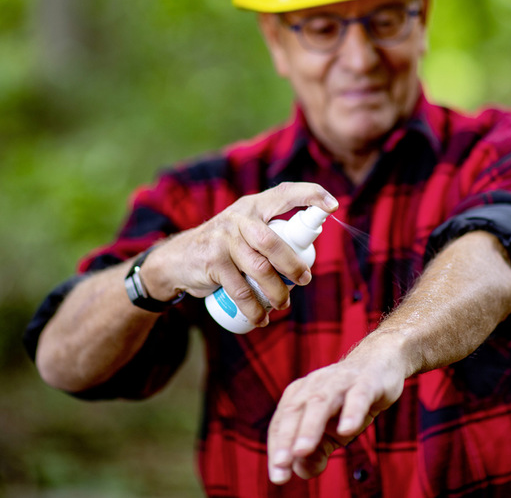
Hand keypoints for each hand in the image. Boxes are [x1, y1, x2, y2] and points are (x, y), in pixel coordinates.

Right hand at [142, 182, 337, 325]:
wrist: (178, 259)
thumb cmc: (225, 246)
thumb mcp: (245, 229)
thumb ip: (271, 231)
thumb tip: (312, 239)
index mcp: (254, 206)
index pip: (285, 193)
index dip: (310, 195)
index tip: (333, 205)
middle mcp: (239, 218)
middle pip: (273, 242)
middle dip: (293, 265)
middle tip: (304, 281)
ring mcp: (224, 239)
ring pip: (259, 269)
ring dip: (277, 292)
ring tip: (283, 304)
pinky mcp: (212, 262)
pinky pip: (240, 290)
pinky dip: (254, 308)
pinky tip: (260, 317)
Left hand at [266, 343, 407, 483]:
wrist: (380, 364)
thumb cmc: (348, 401)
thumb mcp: (331, 431)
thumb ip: (315, 452)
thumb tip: (300, 471)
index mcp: (300, 395)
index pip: (282, 423)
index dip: (278, 449)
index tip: (278, 477)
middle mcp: (315, 385)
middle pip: (295, 410)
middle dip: (286, 439)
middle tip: (282, 465)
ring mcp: (340, 381)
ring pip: (321, 402)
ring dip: (310, 427)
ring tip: (302, 451)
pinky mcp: (366, 381)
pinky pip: (358, 396)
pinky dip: (351, 413)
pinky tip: (347, 430)